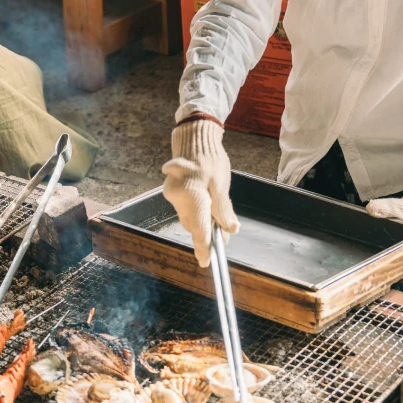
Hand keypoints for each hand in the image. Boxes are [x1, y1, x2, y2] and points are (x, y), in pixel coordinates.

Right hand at [161, 116, 237, 266]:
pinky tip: (208, 205)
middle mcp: (177, 197)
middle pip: (194, 225)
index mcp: (190, 194)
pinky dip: (198, 212)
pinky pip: (187, 210)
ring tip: (220, 217)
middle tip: (225, 235)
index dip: (204, 247)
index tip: (207, 262)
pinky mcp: (172, 193)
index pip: (198, 228)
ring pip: (190, 218)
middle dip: (209, 233)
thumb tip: (231, 229)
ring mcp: (172, 195)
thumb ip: (224, 208)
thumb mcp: (222, 183)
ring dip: (204, 222)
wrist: (193, 139)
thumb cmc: (210, 159)